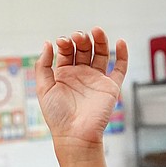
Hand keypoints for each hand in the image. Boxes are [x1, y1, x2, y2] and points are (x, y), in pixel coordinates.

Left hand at [35, 27, 127, 154]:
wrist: (75, 135)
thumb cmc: (57, 116)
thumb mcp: (43, 88)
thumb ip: (43, 65)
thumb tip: (48, 43)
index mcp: (64, 75)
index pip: (67, 51)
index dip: (66, 43)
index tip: (63, 42)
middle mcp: (81, 75)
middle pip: (84, 49)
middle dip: (81, 39)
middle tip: (78, 38)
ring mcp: (96, 80)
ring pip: (102, 53)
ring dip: (100, 40)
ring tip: (96, 31)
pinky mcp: (110, 87)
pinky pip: (120, 68)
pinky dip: (123, 54)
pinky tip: (120, 42)